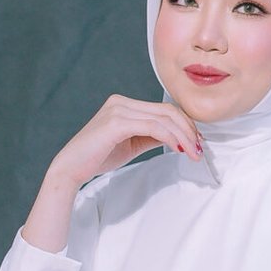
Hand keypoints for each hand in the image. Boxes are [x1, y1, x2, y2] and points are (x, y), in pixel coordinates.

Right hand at [22, 97, 203, 251]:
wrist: (70, 169)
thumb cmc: (99, 157)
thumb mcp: (133, 143)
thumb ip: (153, 136)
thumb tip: (179, 136)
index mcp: (124, 104)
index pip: (164, 109)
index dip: (185, 124)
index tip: (197, 142)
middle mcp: (121, 102)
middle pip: (168, 110)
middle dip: (189, 130)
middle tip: (200, 149)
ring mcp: (118, 110)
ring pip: (164, 118)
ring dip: (184, 136)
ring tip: (193, 153)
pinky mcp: (117, 122)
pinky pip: (153, 127)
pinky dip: (170, 137)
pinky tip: (178, 149)